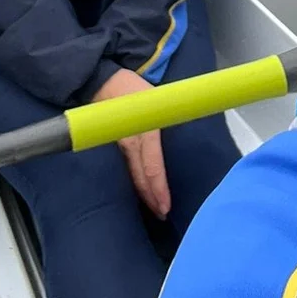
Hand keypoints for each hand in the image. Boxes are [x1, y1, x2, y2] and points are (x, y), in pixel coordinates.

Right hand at [91, 67, 170, 219]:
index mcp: (146, 131)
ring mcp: (121, 145)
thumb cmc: (135, 89)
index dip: (158, 189)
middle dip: (152, 199)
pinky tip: (140, 192)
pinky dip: (134, 182)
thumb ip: (171, 114)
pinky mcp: (115, 145)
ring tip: (155, 209)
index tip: (165, 206)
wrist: (104, 82)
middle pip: (141, 177)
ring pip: (133, 176)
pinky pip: (126, 168)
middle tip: (163, 215)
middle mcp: (132, 141)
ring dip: (144, 194)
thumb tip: (192, 121)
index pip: (152, 166)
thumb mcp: (159, 99)